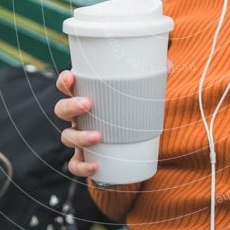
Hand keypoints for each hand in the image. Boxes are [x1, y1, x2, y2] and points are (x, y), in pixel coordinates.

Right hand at [54, 59, 174, 177]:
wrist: (131, 149)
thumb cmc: (130, 114)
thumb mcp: (141, 96)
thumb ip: (153, 79)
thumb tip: (168, 63)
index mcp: (87, 97)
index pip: (67, 86)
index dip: (65, 81)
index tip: (72, 77)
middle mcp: (78, 117)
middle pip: (61, 109)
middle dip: (71, 105)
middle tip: (88, 103)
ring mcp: (79, 138)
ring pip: (67, 136)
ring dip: (79, 136)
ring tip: (98, 136)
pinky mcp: (84, 159)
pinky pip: (75, 165)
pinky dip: (83, 167)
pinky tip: (96, 166)